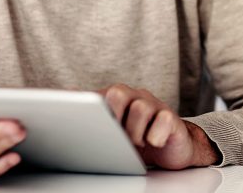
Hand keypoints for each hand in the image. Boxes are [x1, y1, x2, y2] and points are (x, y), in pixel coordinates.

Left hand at [100, 84, 219, 169]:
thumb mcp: (112, 132)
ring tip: (138, 144)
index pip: (97, 95)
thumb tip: (67, 99)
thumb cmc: (141, 141)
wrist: (174, 149)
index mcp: (119, 99)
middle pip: (116, 93)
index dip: (90, 110)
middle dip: (112, 116)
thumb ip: (94, 119)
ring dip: (133, 132)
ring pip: (140, 108)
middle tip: (115, 135)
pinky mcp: (172, 120)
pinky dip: (155, 136)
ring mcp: (156, 107)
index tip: (88, 125)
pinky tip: (154, 143)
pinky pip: (163, 121)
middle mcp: (137, 98)